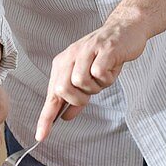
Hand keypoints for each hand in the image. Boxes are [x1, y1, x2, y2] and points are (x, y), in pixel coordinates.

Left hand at [36, 18, 148, 139]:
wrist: (125, 30)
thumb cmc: (105, 54)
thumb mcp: (87, 76)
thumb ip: (75, 97)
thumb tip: (64, 116)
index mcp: (62, 64)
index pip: (51, 95)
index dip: (46, 117)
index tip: (41, 136)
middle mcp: (70, 56)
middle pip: (63, 90)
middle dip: (79, 98)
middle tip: (91, 92)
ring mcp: (86, 51)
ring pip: (81, 82)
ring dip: (97, 86)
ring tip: (103, 75)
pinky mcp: (103, 49)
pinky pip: (99, 73)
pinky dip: (108, 77)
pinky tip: (111, 67)